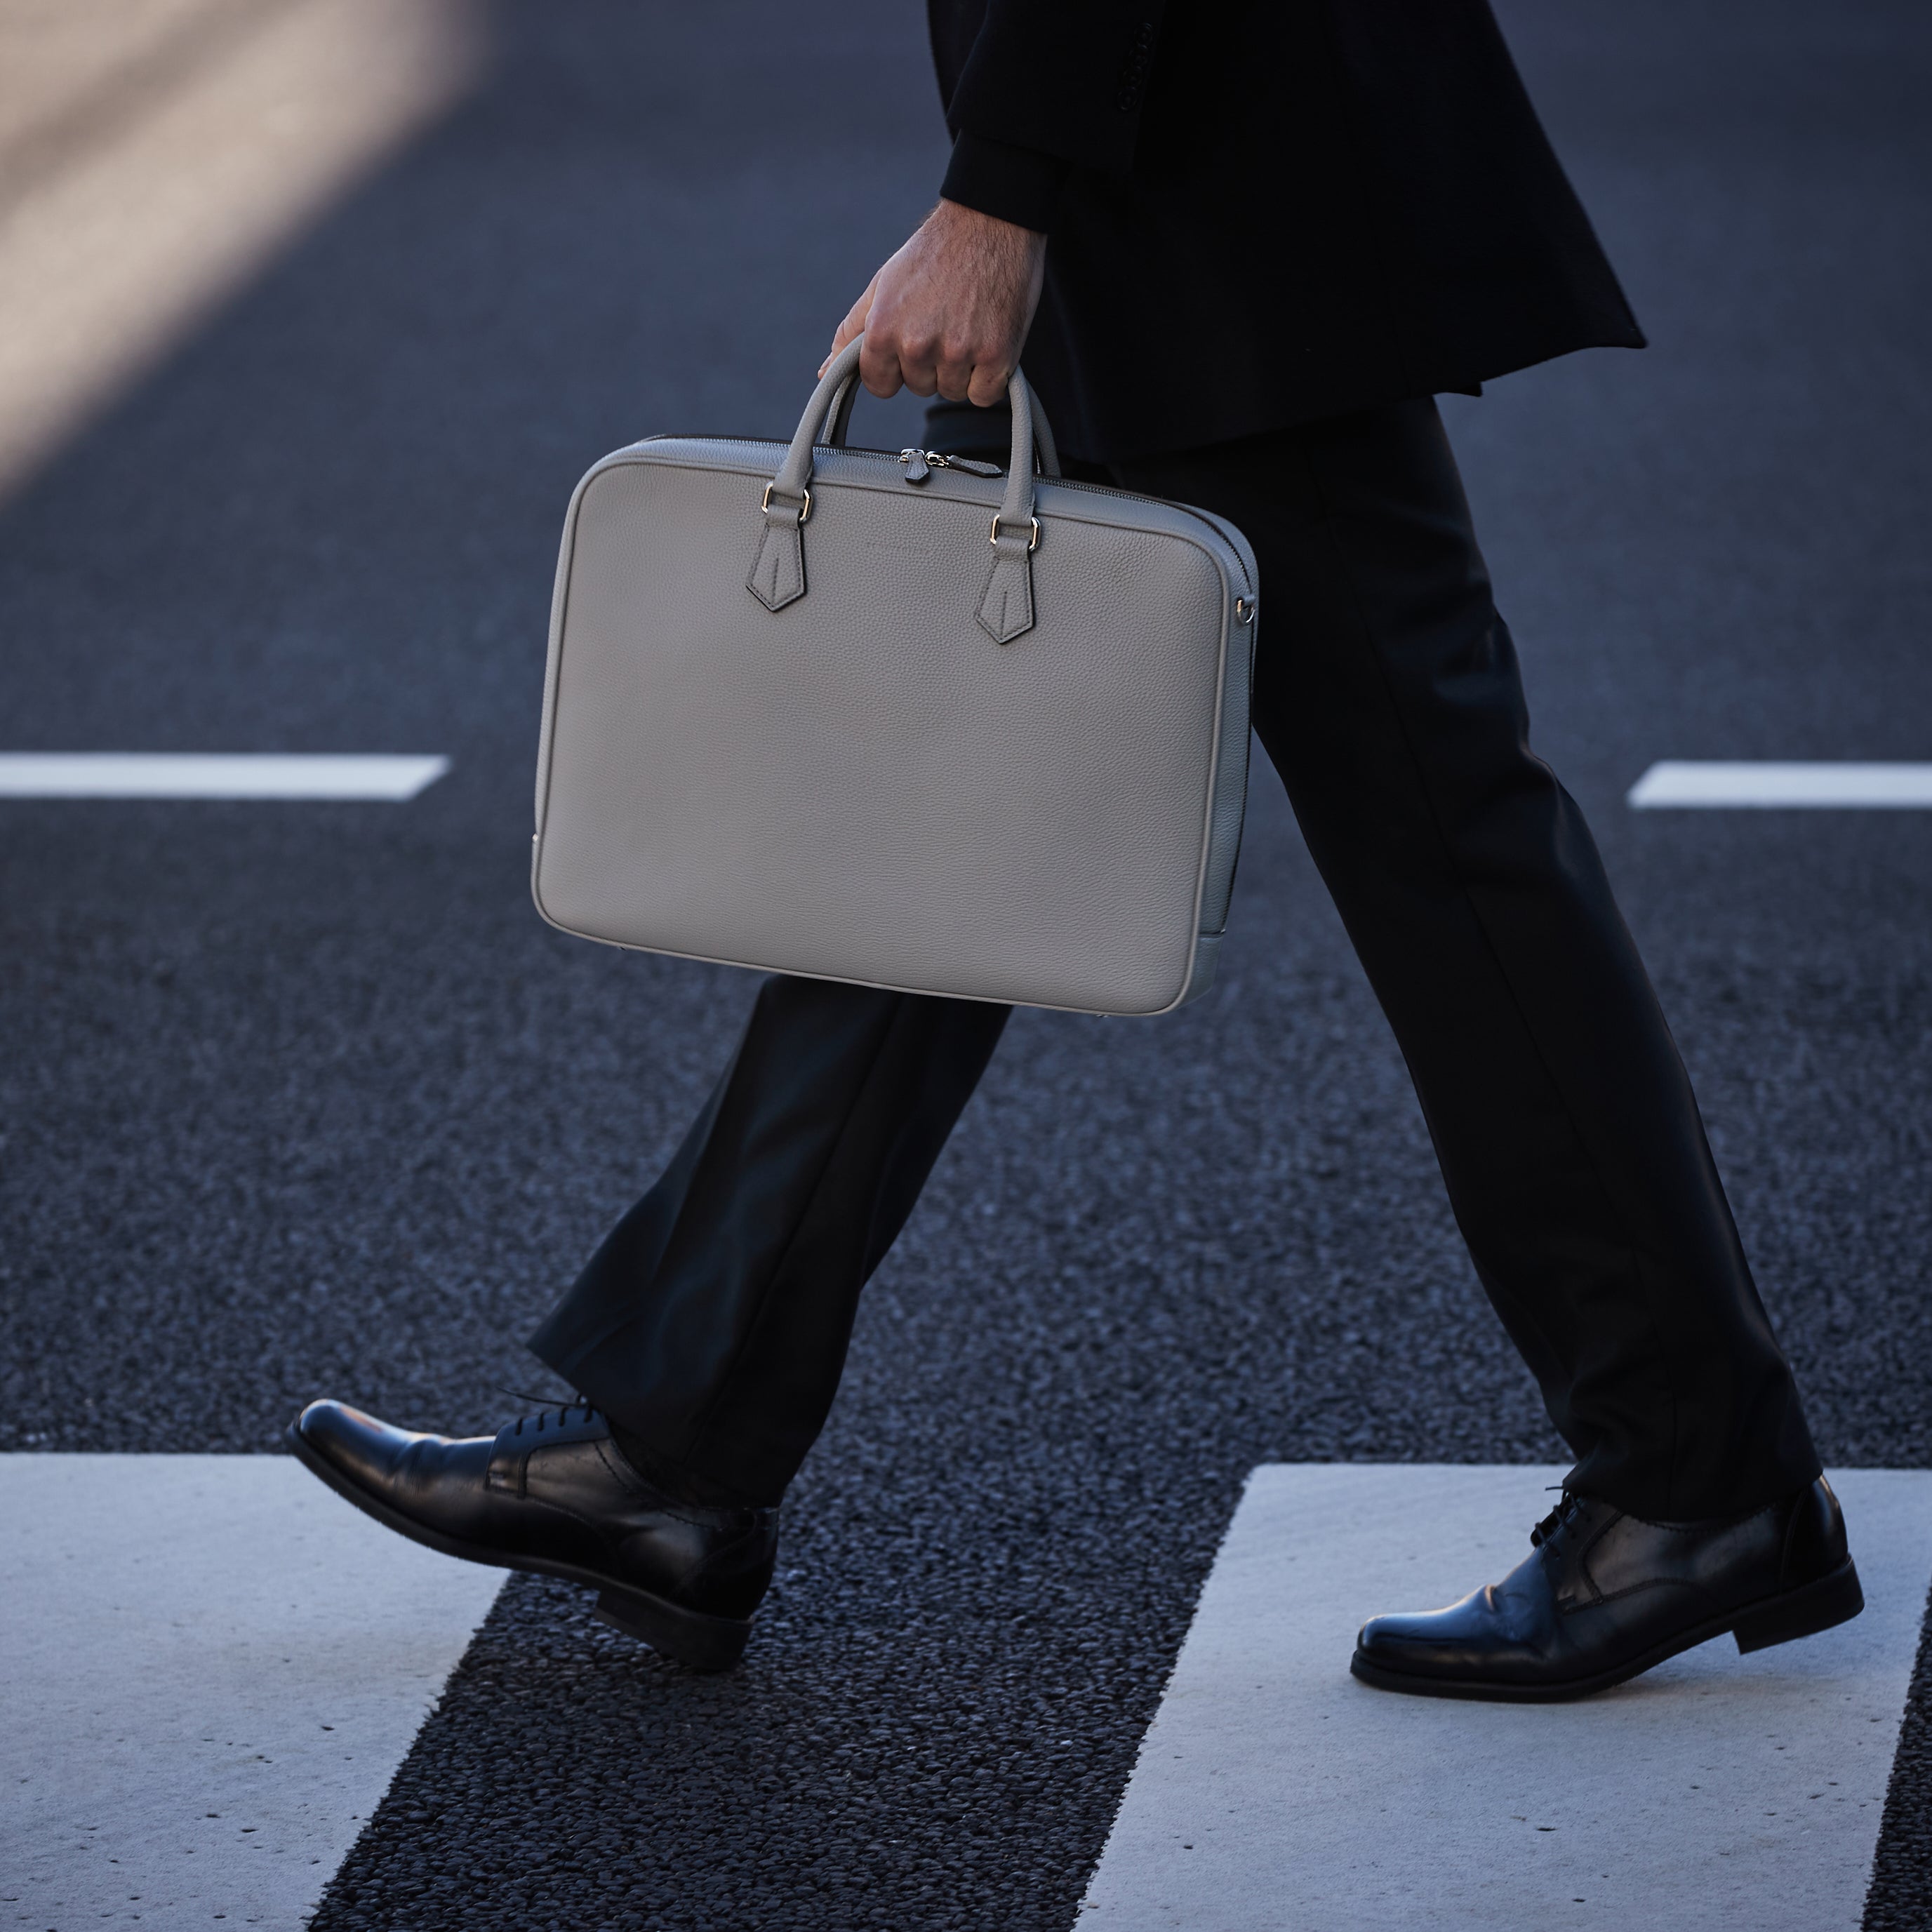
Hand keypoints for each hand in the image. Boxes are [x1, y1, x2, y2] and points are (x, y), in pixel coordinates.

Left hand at [821, 200, 1045, 406]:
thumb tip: (825, 373)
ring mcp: (958, 353)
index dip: (896, 368)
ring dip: (962, 369)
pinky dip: (990, 375)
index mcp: (883, 331)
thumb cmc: (933, 253)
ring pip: (953, 391)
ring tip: (969, 325)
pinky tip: (989, 339)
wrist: (989, 223)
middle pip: (920, 388)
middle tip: (946, 322)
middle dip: (931, 365)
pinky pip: (985, 395)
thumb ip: (852, 333)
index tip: (911, 345)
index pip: (881, 385)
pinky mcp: (996, 357)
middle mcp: (917, 346)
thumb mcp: (882, 287)